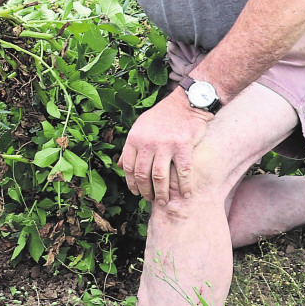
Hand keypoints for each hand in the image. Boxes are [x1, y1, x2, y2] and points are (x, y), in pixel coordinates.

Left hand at [120, 89, 212, 204]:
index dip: (131, 183)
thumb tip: (118, 166)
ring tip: (164, 201)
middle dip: (145, 191)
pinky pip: (182, 171)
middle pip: (142, 174)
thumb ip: (130, 147)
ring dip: (161, 193)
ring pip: (159, 176)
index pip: (128, 167)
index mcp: (134, 138)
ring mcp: (166, 145)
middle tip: (150, 199)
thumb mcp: (139, 127)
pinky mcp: (183, 146)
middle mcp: (147, 143)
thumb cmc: (160, 117)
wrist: (184, 104)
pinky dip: (184, 185)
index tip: (135, 192)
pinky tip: (186, 193)